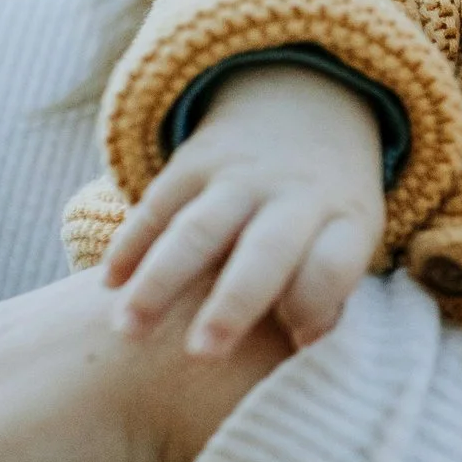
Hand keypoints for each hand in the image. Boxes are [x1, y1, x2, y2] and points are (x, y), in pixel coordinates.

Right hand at [104, 65, 385, 356]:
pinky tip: (109, 285)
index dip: (317, 305)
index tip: (299, 343)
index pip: (332, 264)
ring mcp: (240, 176)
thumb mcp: (352, 238)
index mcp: (345, 219)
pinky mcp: (193, 161)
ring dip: (159, 281)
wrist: (305, 105)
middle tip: (200, 355)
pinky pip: (156, 206)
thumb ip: (329, 291)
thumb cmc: (327, 210)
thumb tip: (304, 348)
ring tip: (126, 330)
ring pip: (195, 230)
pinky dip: (130, 245)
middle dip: (232, 304)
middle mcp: (293, 195)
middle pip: (265, 251)